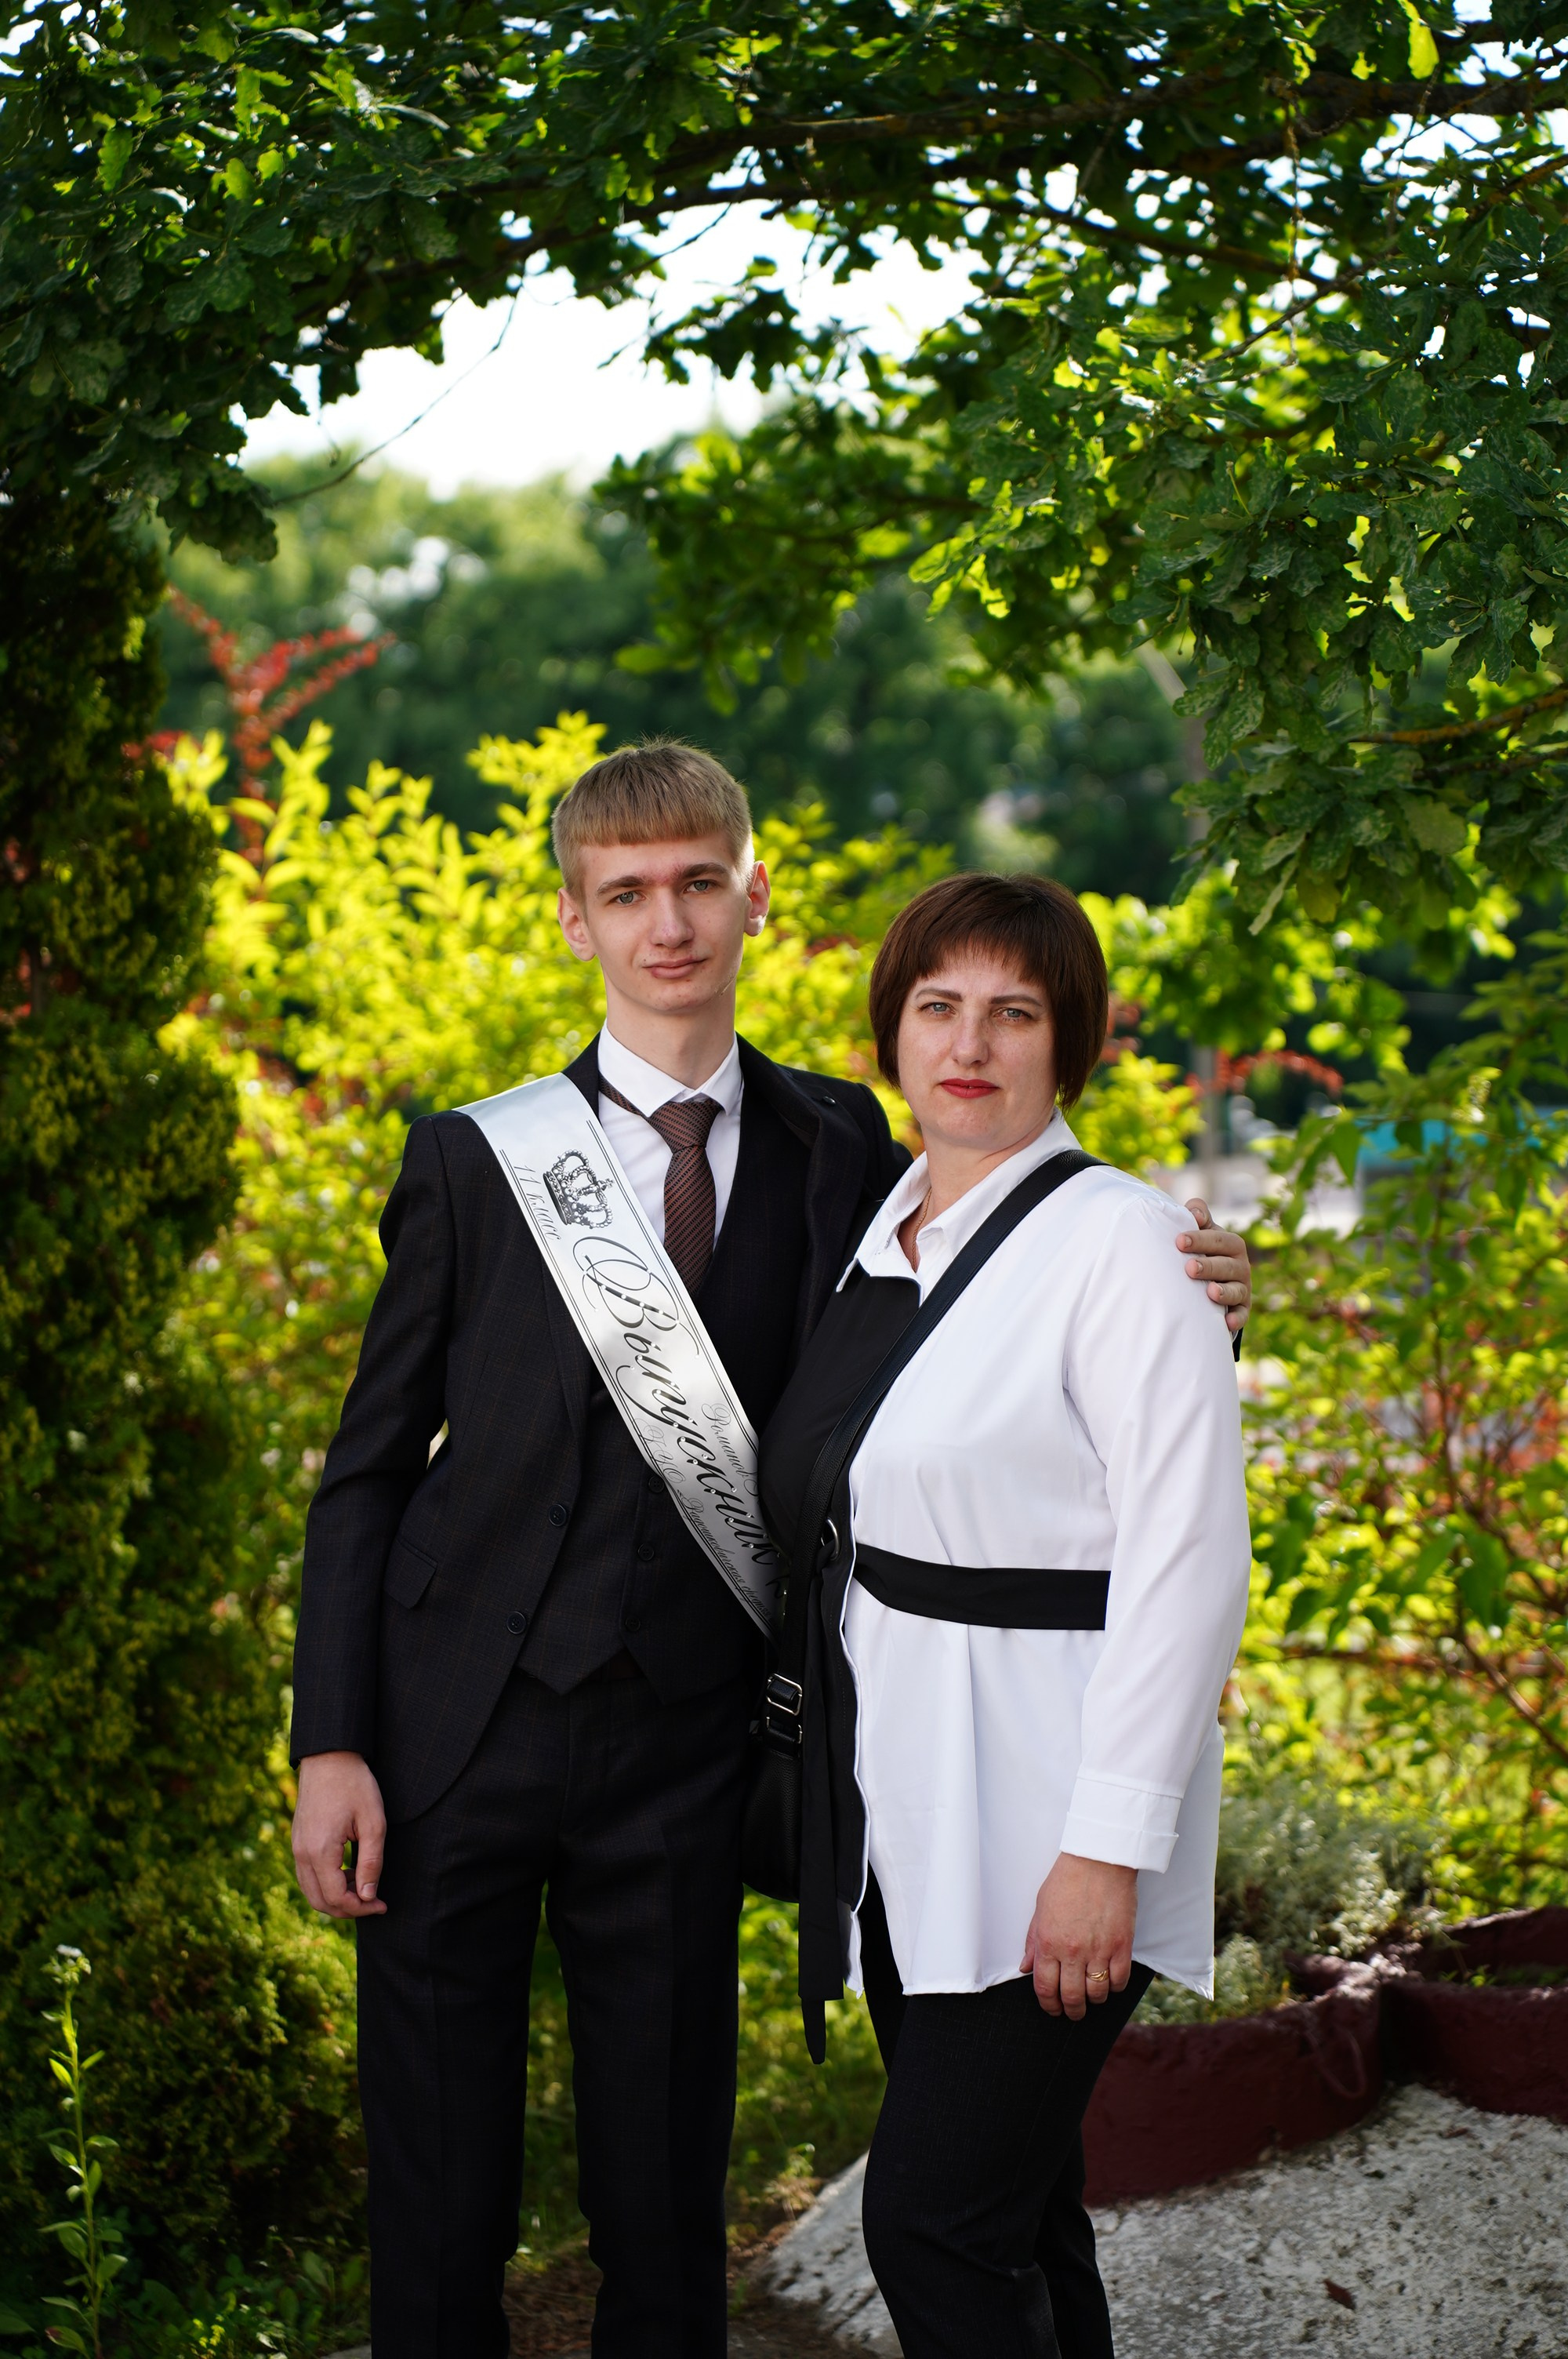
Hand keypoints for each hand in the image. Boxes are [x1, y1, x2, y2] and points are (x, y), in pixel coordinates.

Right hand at [292, 1751, 387, 1917]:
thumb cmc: (355, 1785)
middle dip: (347, 1909)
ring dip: (336, 1897)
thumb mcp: (373, 1823)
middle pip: (319, 1902)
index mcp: (320, 1852)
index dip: (361, 1908)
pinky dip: (326, 1883)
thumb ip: (371, 1863)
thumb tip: (367, 1896)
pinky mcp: (297, 1841)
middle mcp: (302, 1854)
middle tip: (374, 1902)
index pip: (336, 1899)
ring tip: (363, 1885)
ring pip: (311, 1891)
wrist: (329, 1756)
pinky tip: (348, 1872)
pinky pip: (307, 1875)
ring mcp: (296, 1848)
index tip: (382, 1905)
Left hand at [1021, 1853, 1137, 2018]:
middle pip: (1072, 1997)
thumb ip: (1033, 1941)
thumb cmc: (1067, 1879)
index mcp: (1048, 1942)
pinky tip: (1110, 1981)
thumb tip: (1025, 1967)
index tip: (1053, 2009)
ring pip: (1096, 1993)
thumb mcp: (1040, 1908)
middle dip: (1071, 2010)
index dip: (1048, 2005)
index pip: (1045, 1988)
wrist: (1099, 1860)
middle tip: (1073, 2011)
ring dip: (1093, 2000)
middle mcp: (1072, 1951)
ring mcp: (1099, 1950)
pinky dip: (1114, 1987)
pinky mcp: (1122, 1946)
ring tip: (1091, 1996)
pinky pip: (1119, 1980)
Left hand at [1177, 1196, 1251, 1334]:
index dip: (1200, 1239)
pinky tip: (1227, 1322)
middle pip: (1228, 1265)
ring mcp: (1242, 1287)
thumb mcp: (1202, 1232)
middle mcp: (1239, 1265)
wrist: (1212, 1279)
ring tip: (1210, 1292)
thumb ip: (1198, 1217)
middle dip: (1210, 1266)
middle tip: (1189, 1268)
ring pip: (1237, 1289)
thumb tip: (1195, 1212)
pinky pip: (1242, 1314)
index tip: (1179, 1241)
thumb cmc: (1202, 1251)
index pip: (1219, 1240)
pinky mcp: (1242, 1308)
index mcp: (1230, 1244)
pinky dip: (1237, 1318)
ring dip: (1225, 1291)